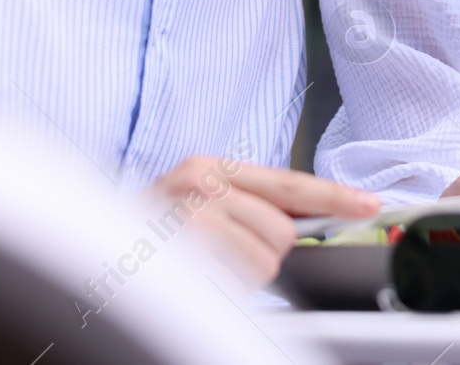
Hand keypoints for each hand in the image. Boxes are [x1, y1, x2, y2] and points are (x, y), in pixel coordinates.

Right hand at [147, 155, 378, 285]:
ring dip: (243, 277)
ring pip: (266, 260)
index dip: (335, 196)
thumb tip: (308, 218)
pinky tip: (197, 279)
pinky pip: (239, 281)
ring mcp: (188, 219)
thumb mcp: (200, 206)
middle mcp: (199, 184)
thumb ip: (251, 205)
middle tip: (222, 256)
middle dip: (265, 253)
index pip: (290, 182)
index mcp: (209, 169)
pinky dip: (227, 290)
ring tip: (204, 269)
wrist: (89, 259)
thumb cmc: (151, 238)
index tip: (370, 205)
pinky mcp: (182, 254)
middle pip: (283, 229)